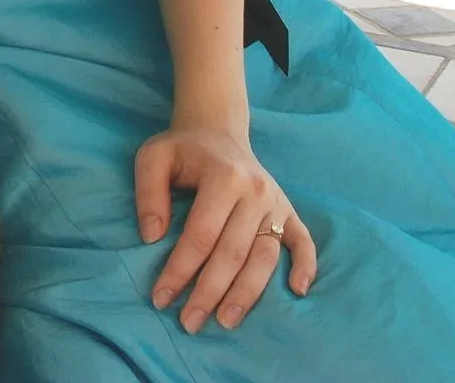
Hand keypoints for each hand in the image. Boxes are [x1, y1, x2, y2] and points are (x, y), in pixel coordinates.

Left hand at [134, 122, 316, 333]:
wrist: (218, 130)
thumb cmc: (183, 148)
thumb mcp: (153, 157)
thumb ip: (148, 194)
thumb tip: (151, 237)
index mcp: (224, 177)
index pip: (201, 235)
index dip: (180, 270)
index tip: (161, 298)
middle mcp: (256, 192)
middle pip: (233, 253)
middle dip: (210, 292)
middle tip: (189, 323)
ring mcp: (276, 203)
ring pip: (265, 257)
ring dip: (247, 294)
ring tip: (226, 321)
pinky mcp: (289, 211)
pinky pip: (303, 242)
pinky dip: (306, 266)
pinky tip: (298, 291)